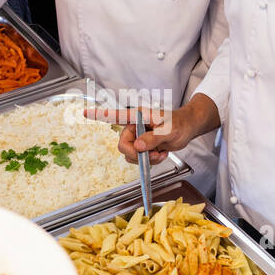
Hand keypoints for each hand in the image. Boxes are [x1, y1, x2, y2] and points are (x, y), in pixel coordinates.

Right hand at [89, 94, 220, 166]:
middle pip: (123, 144)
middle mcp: (135, 126)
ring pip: (131, 154)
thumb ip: (152, 138)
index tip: (86, 113)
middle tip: (151, 154)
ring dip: (145, 159)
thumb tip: (138, 146)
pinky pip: (139, 159)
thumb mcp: (168, 130)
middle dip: (136, 154)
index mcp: (138, 116)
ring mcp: (139, 137)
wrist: (188, 128)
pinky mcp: (144, 147)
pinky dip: (150, 161)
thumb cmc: (179, 123)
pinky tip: (161, 154)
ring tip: (160, 153)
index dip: (100, 115)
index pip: (116, 115)